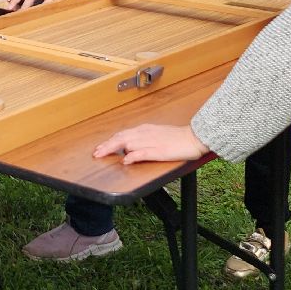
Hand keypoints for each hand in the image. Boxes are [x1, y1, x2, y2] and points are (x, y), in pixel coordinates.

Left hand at [93, 123, 209, 164]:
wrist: (194, 137)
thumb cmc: (178, 138)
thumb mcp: (157, 135)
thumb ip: (143, 139)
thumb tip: (130, 147)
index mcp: (144, 129)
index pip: (122, 134)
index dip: (109, 141)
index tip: (100, 148)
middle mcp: (145, 133)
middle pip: (121, 138)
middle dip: (106, 145)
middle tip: (96, 153)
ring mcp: (151, 142)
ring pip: (127, 143)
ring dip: (113, 149)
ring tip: (102, 155)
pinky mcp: (159, 151)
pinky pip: (143, 153)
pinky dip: (132, 156)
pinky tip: (125, 160)